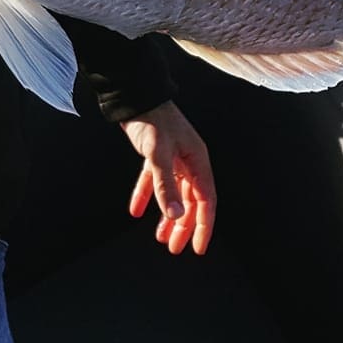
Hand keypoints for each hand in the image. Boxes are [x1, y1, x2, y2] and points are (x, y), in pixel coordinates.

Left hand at [120, 100, 215, 255]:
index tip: (198, 248)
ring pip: (173, 193)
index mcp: (197, 161)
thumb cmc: (152, 120)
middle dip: (183, 225)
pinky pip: (153, 181)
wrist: (135, 95)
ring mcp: (173, 158)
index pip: (206, 200)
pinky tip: (135, 210)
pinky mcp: (156, 154)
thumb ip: (166, 185)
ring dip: (166, 215)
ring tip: (159, 237)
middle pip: (190, 200)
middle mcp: (188, 161)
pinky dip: (146, 195)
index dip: (204, 225)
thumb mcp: (159, 154)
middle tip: (174, 247)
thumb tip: (177, 215)